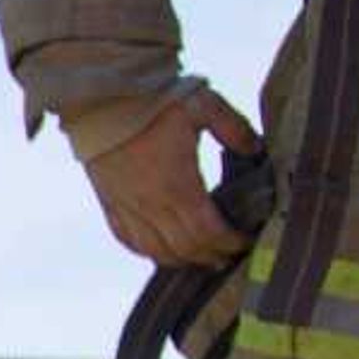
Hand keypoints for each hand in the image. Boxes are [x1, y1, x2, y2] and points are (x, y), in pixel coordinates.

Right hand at [81, 86, 265, 267]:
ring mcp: (128, 207)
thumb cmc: (155, 100)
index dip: (229, 242)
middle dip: (210, 256)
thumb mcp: (204, 105)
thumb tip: (256, 150)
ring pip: (156, 252)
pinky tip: (159, 251)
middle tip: (228, 255)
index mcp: (178, 185)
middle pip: (186, 248)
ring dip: (181, 260)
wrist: (102, 97)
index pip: (209, 231)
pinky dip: (147, 252)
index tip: (244, 241)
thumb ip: (235, 129)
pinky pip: (128, 239)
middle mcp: (152, 205)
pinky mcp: (110, 203)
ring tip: (199, 259)